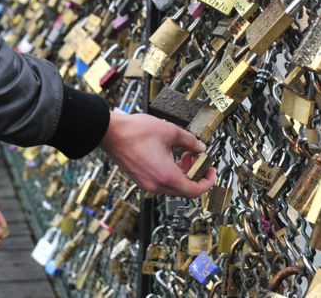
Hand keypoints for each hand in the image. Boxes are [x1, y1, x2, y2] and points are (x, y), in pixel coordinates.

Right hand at [98, 110, 215, 196]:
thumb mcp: (169, 131)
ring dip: (182, 172)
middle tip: (197, 158)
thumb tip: (200, 147)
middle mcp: (156, 184)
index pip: (195, 190)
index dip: (207, 182)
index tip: (211, 171)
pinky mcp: (140, 179)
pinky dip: (170, 172)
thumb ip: (189, 141)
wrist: (109, 132)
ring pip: (173, 186)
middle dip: (195, 174)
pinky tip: (169, 155)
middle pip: (184, 189)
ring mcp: (146, 183)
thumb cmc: (134, 132)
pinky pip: (161, 182)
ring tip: (183, 153)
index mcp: (166, 175)